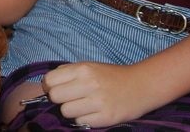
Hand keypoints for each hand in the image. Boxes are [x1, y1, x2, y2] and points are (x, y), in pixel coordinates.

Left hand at [42, 62, 157, 127]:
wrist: (141, 86)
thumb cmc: (111, 76)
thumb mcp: (89, 66)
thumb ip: (68, 72)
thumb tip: (47, 83)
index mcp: (83, 69)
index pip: (50, 80)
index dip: (49, 86)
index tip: (56, 88)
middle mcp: (89, 84)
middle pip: (54, 96)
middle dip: (59, 99)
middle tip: (69, 98)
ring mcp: (98, 102)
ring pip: (65, 112)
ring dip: (71, 110)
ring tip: (82, 106)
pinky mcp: (105, 118)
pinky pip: (80, 122)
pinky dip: (84, 119)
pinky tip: (93, 112)